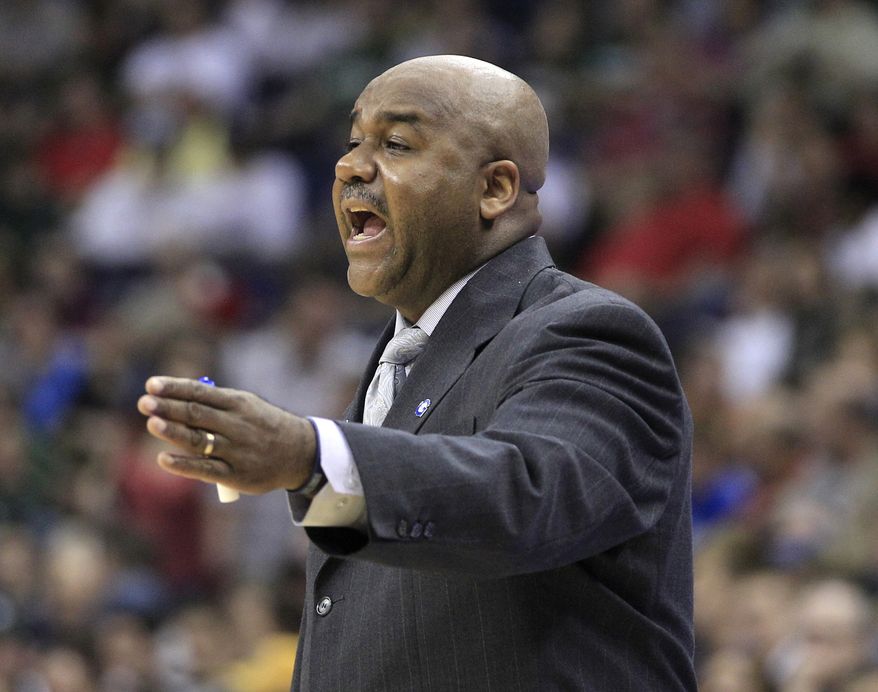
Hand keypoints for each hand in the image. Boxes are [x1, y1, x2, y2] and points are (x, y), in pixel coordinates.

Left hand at [137, 376, 314, 494]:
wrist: (300, 453)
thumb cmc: (264, 426)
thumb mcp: (248, 406)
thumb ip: (216, 404)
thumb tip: (174, 400)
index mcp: (239, 403)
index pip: (201, 392)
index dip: (175, 388)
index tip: (152, 384)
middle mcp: (237, 425)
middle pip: (197, 414)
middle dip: (169, 407)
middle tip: (144, 402)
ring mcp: (236, 450)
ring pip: (199, 440)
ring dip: (173, 431)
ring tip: (152, 423)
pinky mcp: (235, 474)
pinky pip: (205, 468)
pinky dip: (184, 464)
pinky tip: (164, 458)